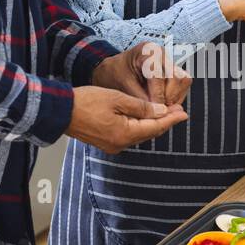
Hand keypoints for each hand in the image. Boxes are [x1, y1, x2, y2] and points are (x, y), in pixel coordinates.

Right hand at [67, 85, 186, 153]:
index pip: (155, 127)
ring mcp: (112, 145)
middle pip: (149, 133)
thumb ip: (141, 106)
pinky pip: (128, 135)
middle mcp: (120, 144)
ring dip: (152, 124)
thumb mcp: (118, 99)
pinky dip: (139, 126)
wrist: (60, 111)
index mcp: (125, 134)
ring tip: (164, 112)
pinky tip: (143, 117)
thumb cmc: (86, 102)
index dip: (171, 119)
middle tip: (177, 110)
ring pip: (139, 134)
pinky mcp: (106, 142)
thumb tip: (161, 111)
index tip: (184, 113)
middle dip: (164, 121)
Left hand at [92, 42, 190, 106]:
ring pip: (184, 81)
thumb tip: (154, 111)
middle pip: (177, 76)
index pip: (159, 75)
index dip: (158, 95)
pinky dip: (175, 97)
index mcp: (147, 51)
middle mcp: (162, 53)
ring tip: (161, 108)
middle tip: (159, 110)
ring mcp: (169, 61)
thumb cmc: (117, 73)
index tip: (154, 109)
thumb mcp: (123, 85)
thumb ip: (139, 98)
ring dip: (175, 98)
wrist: (116, 69)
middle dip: (169, 97)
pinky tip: (163, 104)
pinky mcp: (173, 70)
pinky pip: (183, 85)